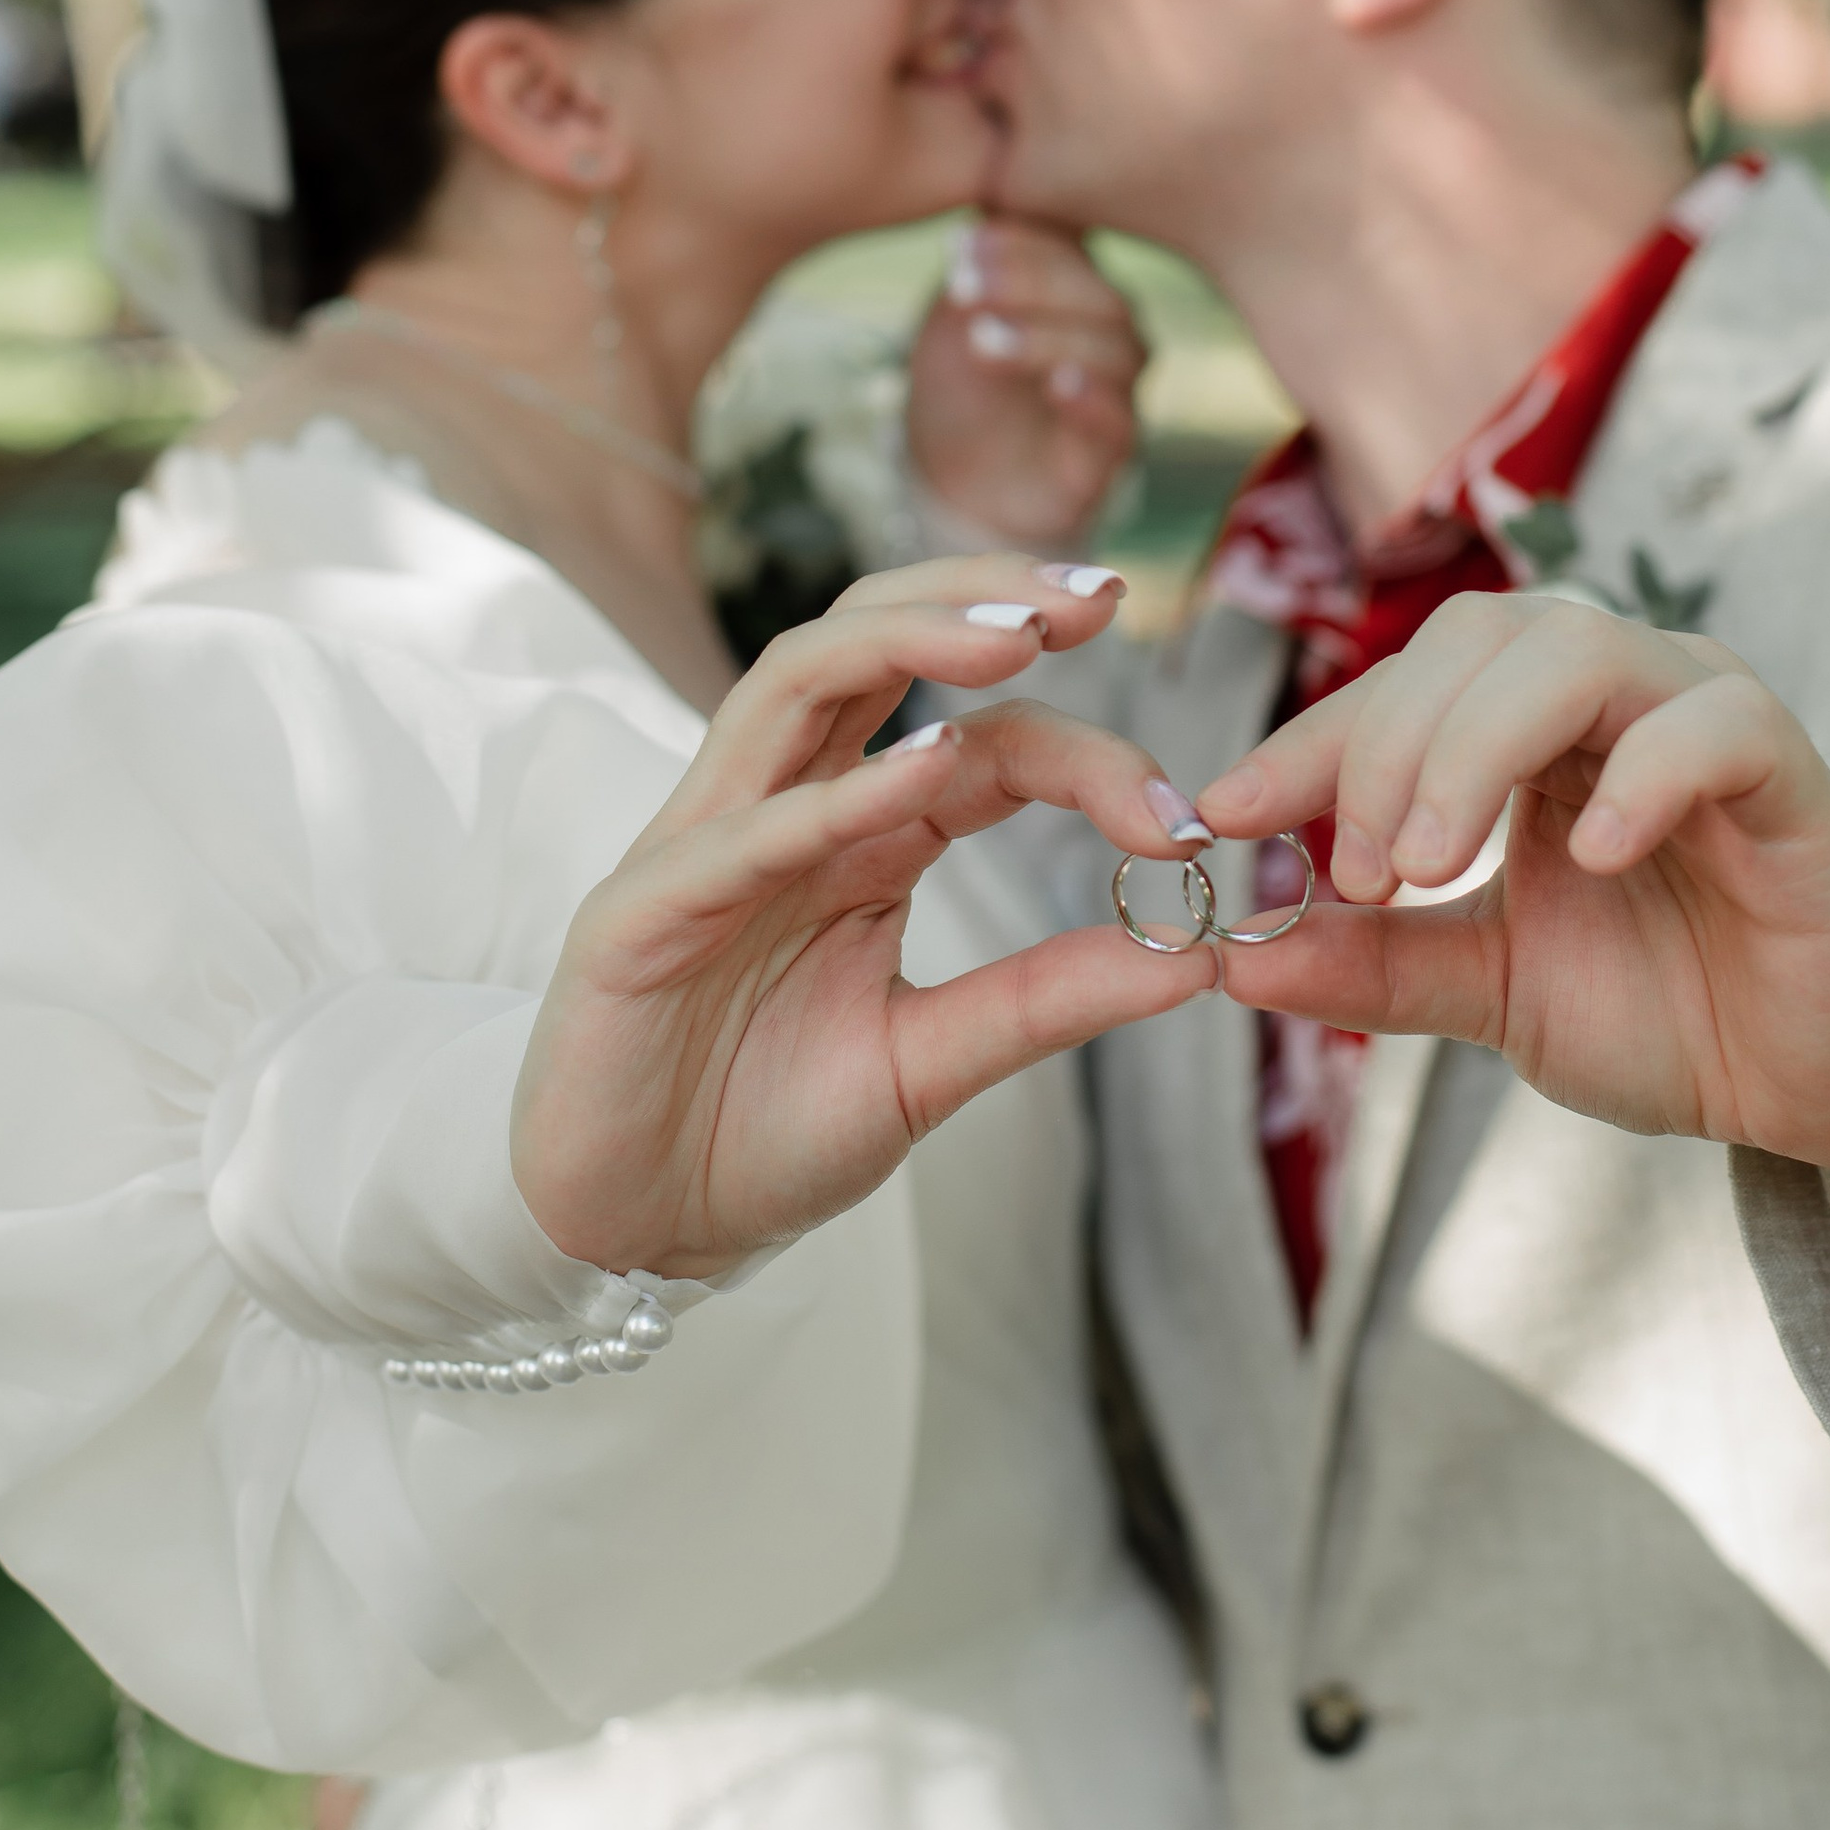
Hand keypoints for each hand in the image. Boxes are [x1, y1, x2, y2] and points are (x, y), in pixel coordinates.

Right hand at [514, 557, 1215, 1278]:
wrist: (628, 1234)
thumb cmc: (759, 1134)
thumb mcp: (932, 1063)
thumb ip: (1046, 1000)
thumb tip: (1201, 954)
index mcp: (860, 835)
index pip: (981, 740)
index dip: (1086, 749)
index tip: (1185, 816)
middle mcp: (786, 808)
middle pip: (875, 640)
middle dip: (984, 595)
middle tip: (1102, 597)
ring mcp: (707, 844)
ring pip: (797, 678)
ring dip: (909, 636)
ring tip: (1018, 634)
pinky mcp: (639, 910)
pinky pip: (744, 831)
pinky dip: (835, 793)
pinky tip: (926, 769)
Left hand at [906, 218, 1146, 548]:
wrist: (953, 479)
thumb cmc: (961, 382)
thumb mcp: (954, 314)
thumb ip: (978, 261)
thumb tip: (991, 196)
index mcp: (1079, 286)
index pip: (1073, 246)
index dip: (1019, 241)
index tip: (958, 246)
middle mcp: (1111, 332)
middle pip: (1100, 294)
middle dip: (1029, 284)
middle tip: (963, 291)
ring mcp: (1118, 391)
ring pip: (1116, 352)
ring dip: (1048, 339)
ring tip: (984, 340)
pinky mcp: (1113, 453)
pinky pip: (1123, 422)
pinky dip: (1094, 401)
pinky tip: (1057, 386)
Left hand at [1196, 592, 1829, 1263]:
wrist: (1823, 1089)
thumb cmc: (1671, 1012)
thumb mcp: (1492, 990)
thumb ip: (1373, 965)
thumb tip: (1227, 954)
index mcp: (1534, 727)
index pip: (1402, 682)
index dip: (1308, 742)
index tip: (1224, 818)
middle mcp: (1616, 693)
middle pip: (1475, 634)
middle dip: (1386, 741)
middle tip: (1356, 870)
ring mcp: (1705, 714)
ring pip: (1576, 652)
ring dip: (1477, 747)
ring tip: (1432, 865)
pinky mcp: (1790, 769)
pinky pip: (1714, 724)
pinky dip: (1641, 777)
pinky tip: (1593, 861)